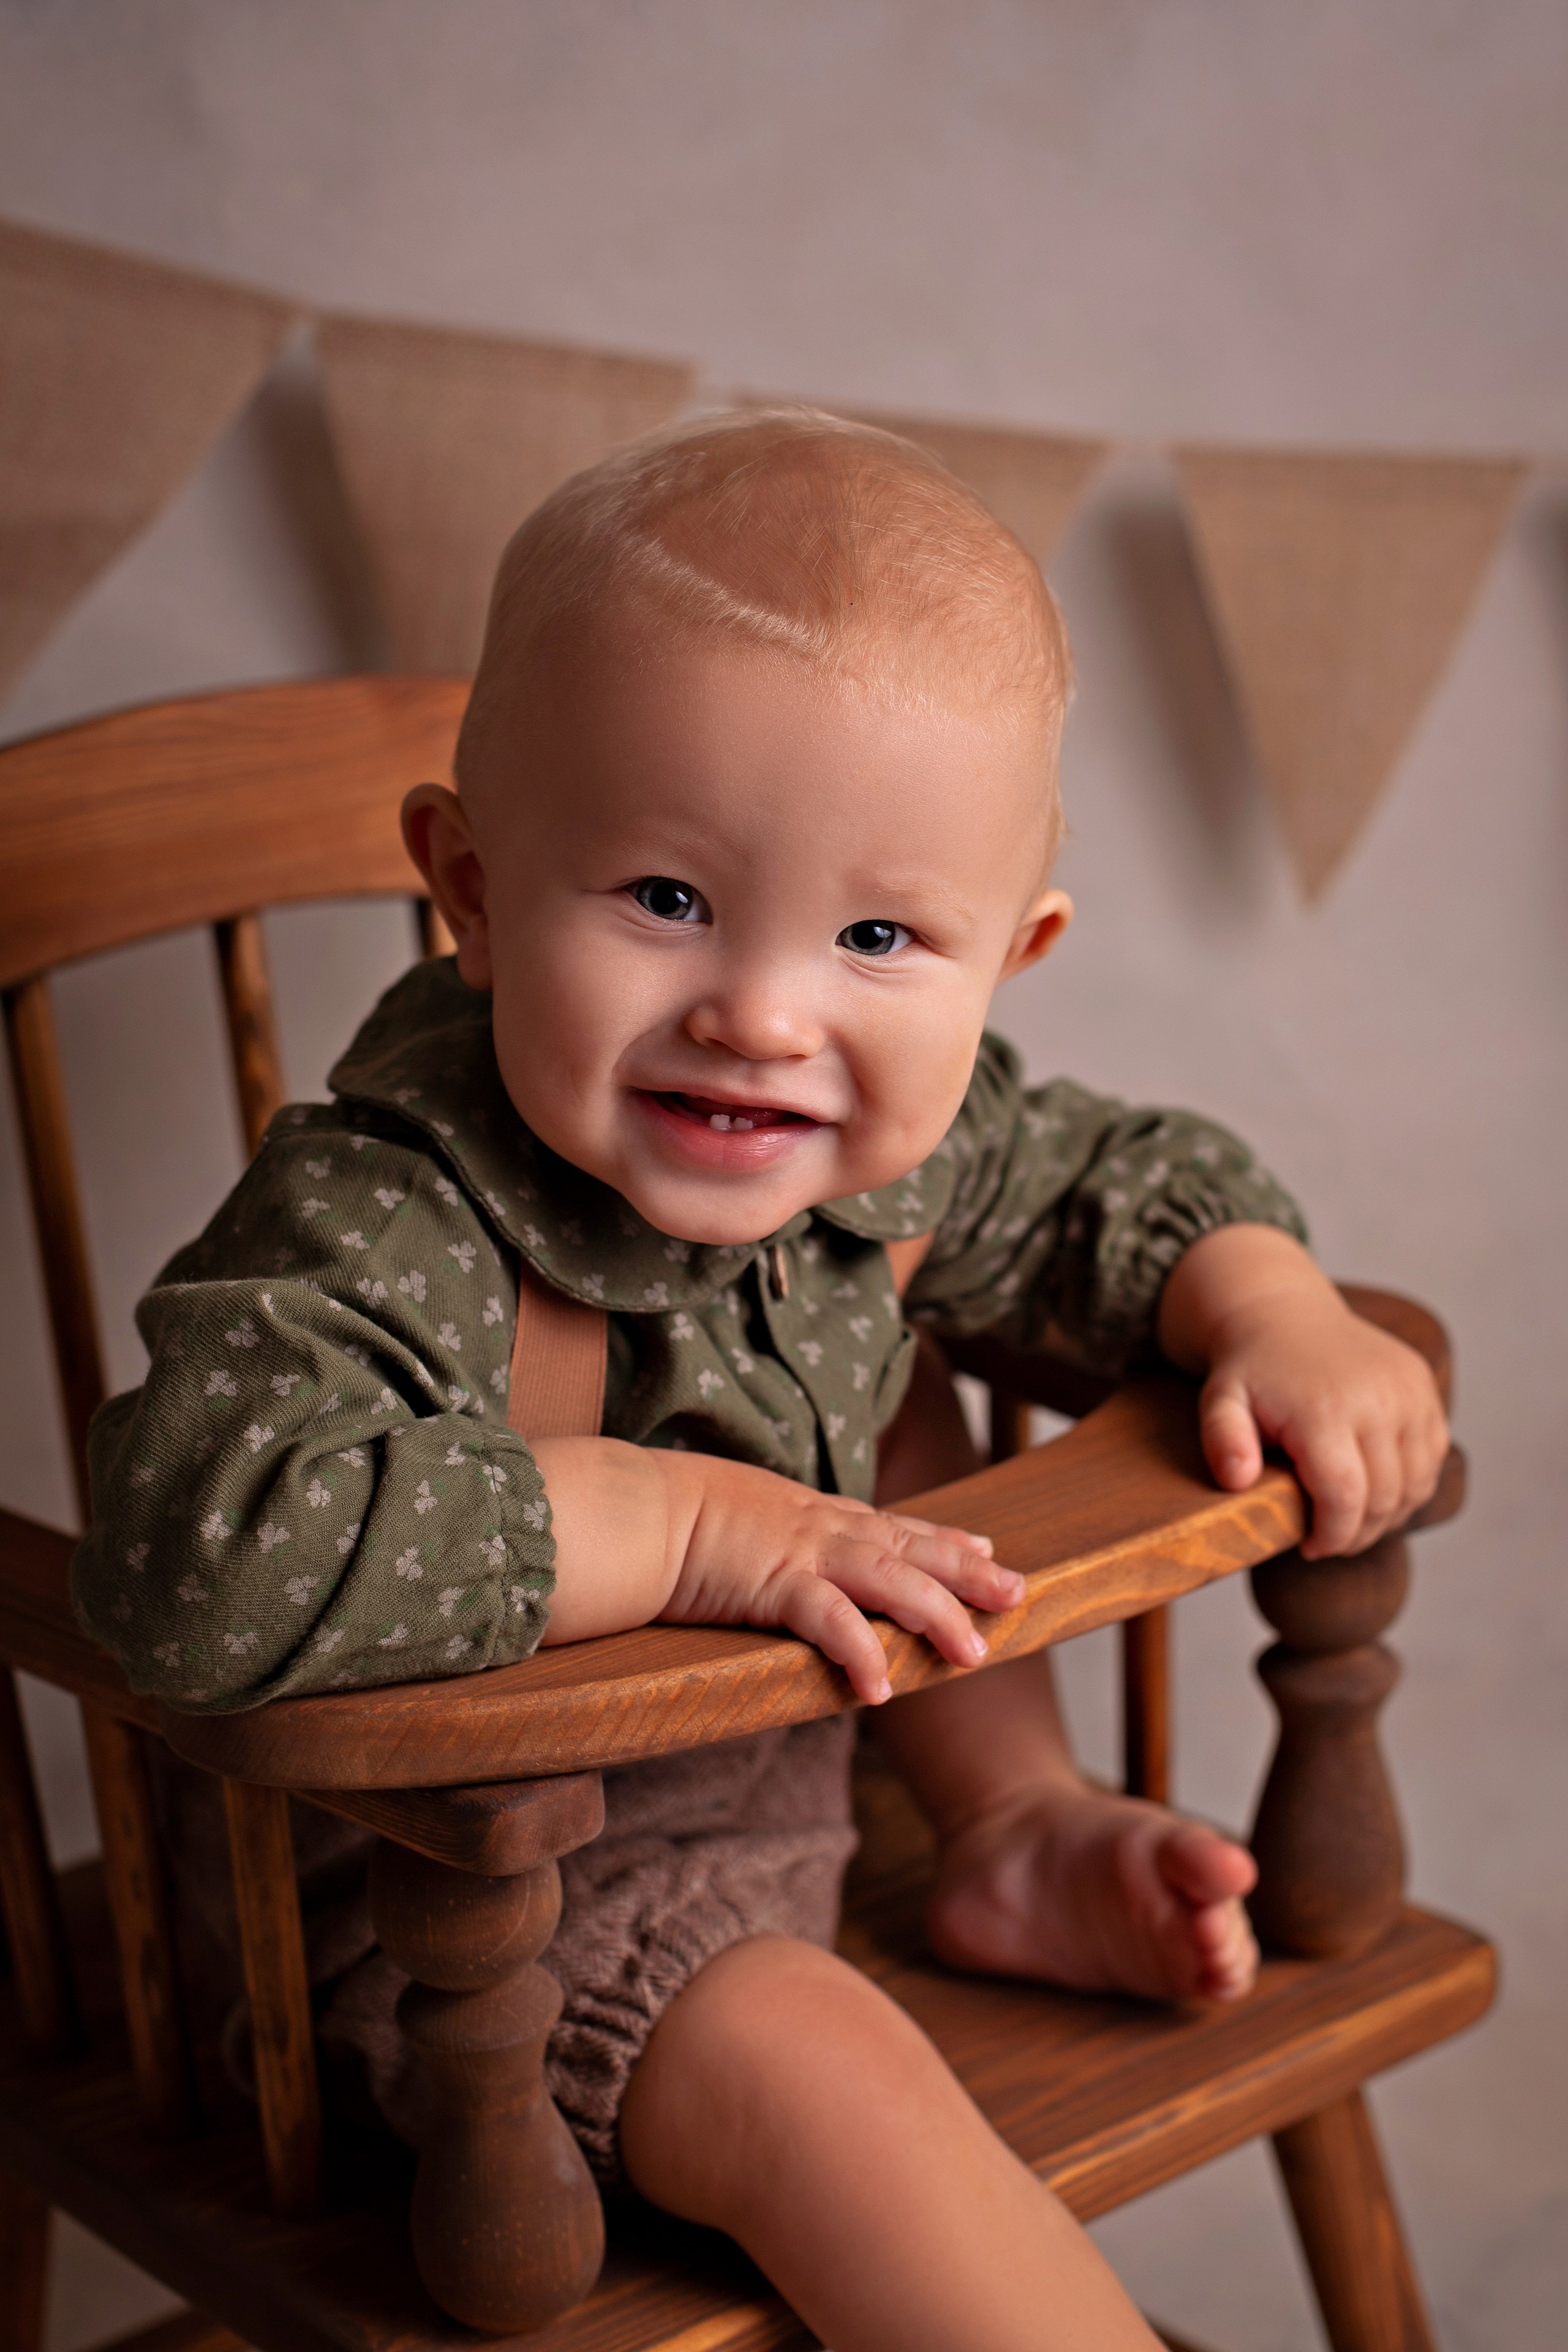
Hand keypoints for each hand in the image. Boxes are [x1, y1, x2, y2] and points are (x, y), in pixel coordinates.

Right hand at [658, 1450, 1024, 1700]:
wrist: (631, 1512)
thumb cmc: (667, 1518)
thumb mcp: (736, 1521)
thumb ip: (766, 1540)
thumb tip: (767, 1563)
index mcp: (811, 1513)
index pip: (891, 1525)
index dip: (941, 1538)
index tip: (984, 1548)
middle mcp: (819, 1527)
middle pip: (911, 1548)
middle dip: (967, 1573)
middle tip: (1018, 1591)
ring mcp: (802, 1552)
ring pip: (891, 1581)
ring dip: (937, 1616)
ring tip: (974, 1654)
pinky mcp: (775, 1583)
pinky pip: (831, 1621)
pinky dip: (861, 1652)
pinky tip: (882, 1689)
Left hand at [1158, 1226, 1448, 1557]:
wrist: (1284, 1312)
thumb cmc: (1250, 1368)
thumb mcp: (1220, 1400)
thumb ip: (1223, 1440)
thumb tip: (1237, 1480)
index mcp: (1324, 1408)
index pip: (1345, 1498)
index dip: (1332, 1536)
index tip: (1309, 1547)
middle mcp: (1376, 1398)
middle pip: (1384, 1498)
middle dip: (1356, 1533)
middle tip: (1328, 1539)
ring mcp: (1407, 1391)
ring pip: (1415, 1484)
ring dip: (1387, 1514)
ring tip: (1350, 1517)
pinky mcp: (1423, 1385)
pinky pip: (1433, 1456)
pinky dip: (1411, 1484)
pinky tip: (1377, 1488)